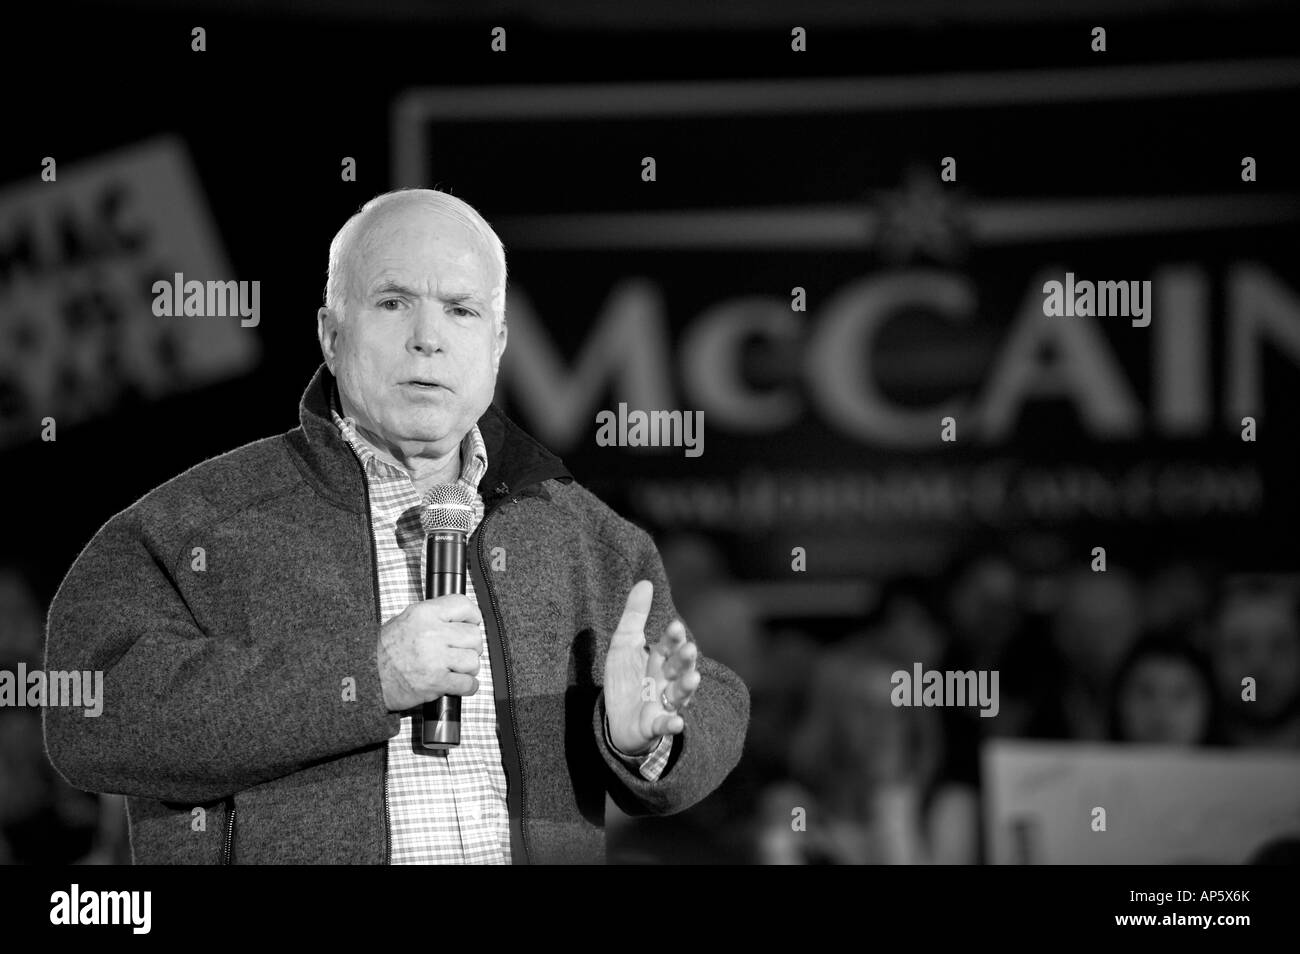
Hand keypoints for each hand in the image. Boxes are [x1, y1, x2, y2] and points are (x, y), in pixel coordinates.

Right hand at [377, 595, 482, 711]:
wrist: (366, 676)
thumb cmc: (384, 650)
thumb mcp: (405, 620)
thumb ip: (434, 617)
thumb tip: (461, 620)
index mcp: (424, 614)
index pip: (463, 605)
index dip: (472, 616)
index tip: (472, 624)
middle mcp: (432, 633)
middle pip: (473, 635)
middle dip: (471, 646)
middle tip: (461, 652)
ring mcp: (435, 659)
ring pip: (473, 660)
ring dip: (469, 668)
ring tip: (457, 669)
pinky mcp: (436, 682)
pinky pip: (468, 683)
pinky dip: (468, 686)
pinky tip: (459, 684)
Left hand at [604, 580, 700, 755]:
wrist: (617, 719)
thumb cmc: (626, 679)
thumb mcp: (624, 644)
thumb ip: (635, 615)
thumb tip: (645, 582)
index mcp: (659, 660)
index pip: (668, 645)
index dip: (672, 638)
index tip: (675, 626)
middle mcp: (666, 680)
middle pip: (678, 668)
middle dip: (684, 659)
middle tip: (690, 649)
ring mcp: (662, 703)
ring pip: (678, 694)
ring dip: (687, 687)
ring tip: (694, 677)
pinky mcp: (654, 725)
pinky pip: (665, 725)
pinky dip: (672, 724)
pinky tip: (678, 723)